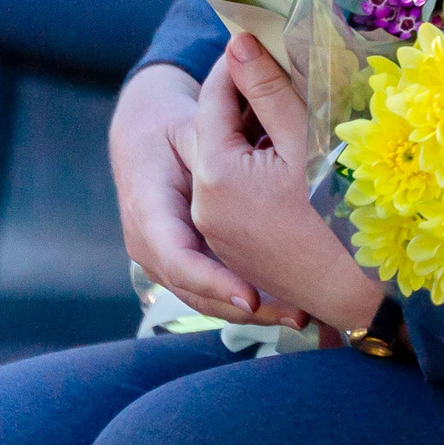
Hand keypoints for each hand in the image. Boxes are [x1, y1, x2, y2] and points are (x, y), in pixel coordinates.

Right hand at [111, 62, 289, 324]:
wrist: (144, 135)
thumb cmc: (170, 127)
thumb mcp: (190, 130)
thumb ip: (214, 144)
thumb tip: (245, 150)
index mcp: (148, 211)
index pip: (178, 259)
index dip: (213, 282)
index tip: (250, 298)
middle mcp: (149, 245)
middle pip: (194, 290)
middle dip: (242, 309)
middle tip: (293, 316)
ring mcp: (163, 258)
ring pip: (204, 298)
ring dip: (252, 313)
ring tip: (300, 317)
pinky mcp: (183, 262)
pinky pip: (213, 289)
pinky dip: (248, 301)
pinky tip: (289, 306)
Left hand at [188, 33, 383, 333]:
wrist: (360, 291)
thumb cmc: (344, 209)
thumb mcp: (308, 137)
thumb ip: (268, 89)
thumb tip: (238, 44)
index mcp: (215, 172)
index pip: (215, 97)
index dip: (240, 63)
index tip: (263, 42)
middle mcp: (203, 205)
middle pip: (216, 131)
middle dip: (245, 100)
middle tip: (283, 78)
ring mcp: (217, 233)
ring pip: (225, 165)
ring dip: (251, 137)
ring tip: (293, 120)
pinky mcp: (235, 252)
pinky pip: (234, 197)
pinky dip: (255, 172)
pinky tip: (293, 166)